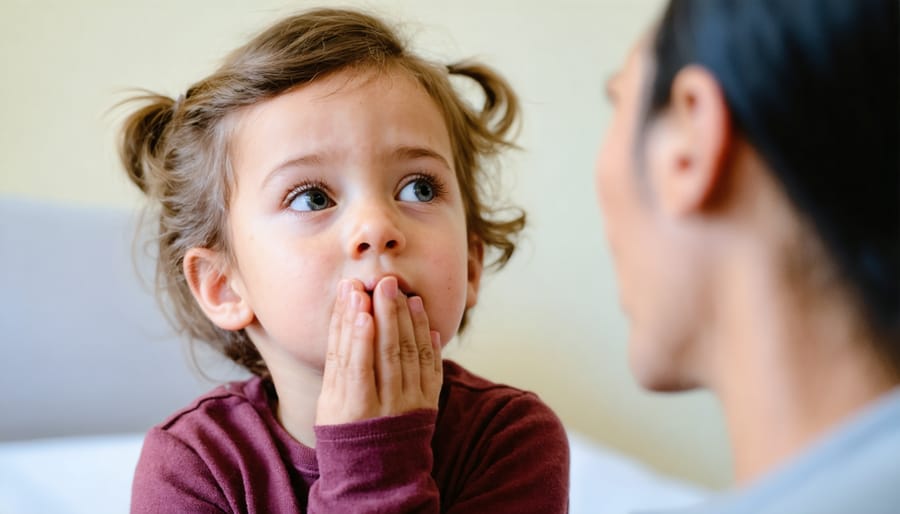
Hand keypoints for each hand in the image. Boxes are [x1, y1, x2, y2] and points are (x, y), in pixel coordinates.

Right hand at [316, 276, 442, 424]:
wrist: (376, 474)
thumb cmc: (344, 430)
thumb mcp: (329, 403)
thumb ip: (337, 361)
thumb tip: (347, 314)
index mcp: (351, 409)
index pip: (352, 361)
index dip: (354, 329)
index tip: (356, 297)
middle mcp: (382, 408)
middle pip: (385, 353)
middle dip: (385, 315)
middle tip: (383, 284)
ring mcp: (408, 406)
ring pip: (409, 356)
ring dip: (408, 322)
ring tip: (403, 294)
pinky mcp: (427, 406)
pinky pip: (430, 369)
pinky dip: (429, 343)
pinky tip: (424, 320)